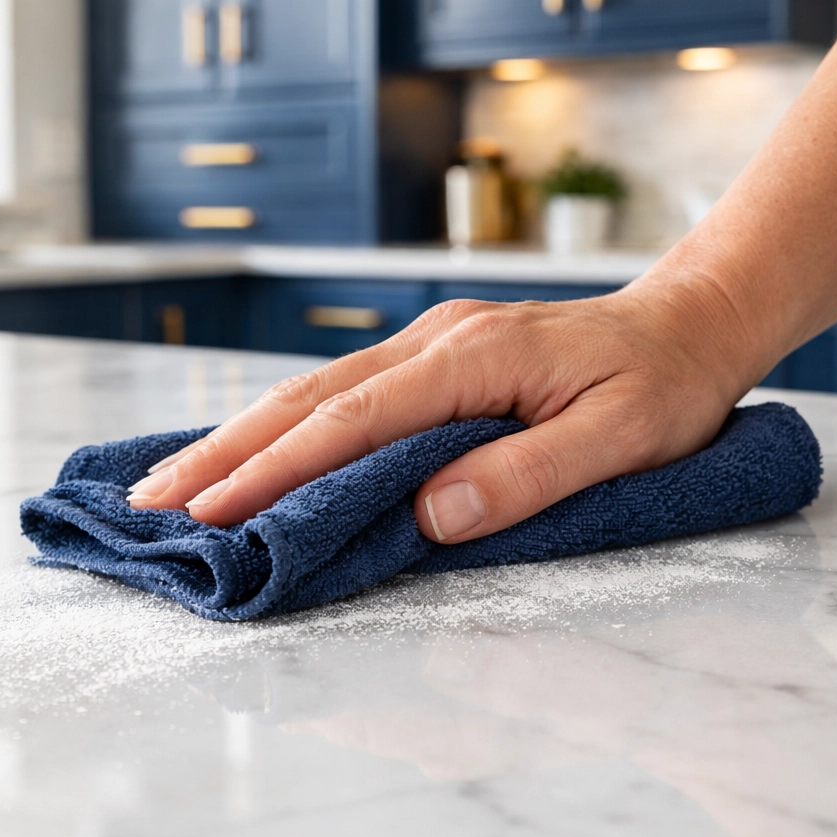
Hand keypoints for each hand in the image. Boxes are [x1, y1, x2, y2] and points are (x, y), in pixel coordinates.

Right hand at [126, 284, 752, 542]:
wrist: (686, 324)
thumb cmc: (662, 387)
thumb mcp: (621, 440)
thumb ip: (528, 474)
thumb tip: (433, 513)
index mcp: (472, 358)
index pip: (354, 419)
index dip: (278, 468)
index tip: (213, 511)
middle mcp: (434, 341)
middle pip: (309, 398)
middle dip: (226, 451)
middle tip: (150, 498)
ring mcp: (429, 343)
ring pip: (315, 390)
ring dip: (240, 436)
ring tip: (175, 479)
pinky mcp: (432, 357)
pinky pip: (343, 391)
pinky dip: (286, 425)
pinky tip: (251, 446)